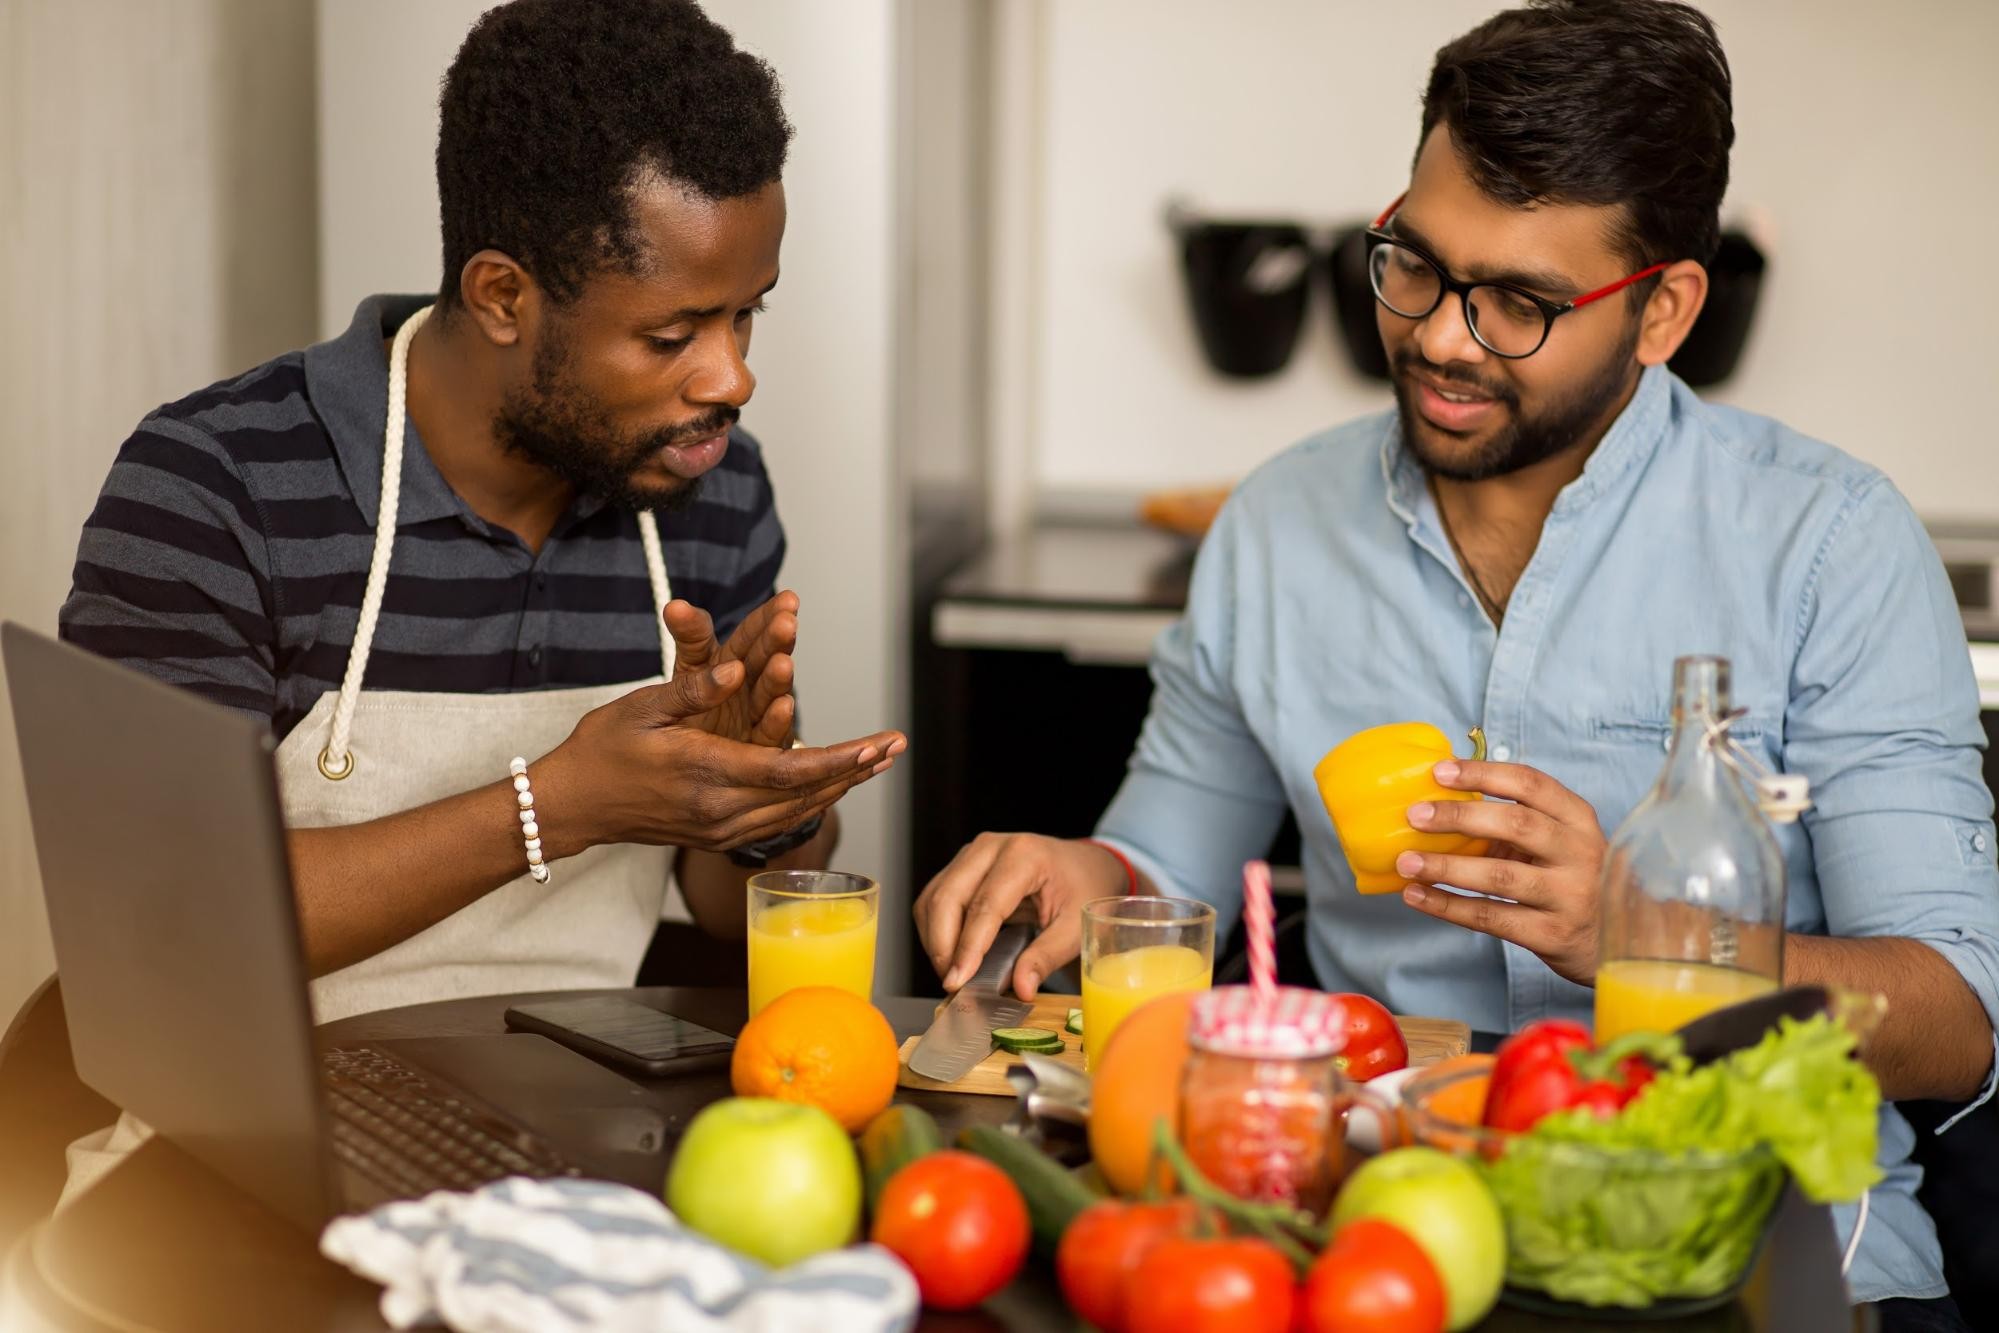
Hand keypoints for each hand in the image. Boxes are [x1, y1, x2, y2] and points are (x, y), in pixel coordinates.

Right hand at [537, 660, 904, 854]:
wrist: (573, 806)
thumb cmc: (602, 750)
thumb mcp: (642, 708)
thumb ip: (693, 689)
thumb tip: (734, 669)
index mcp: (705, 773)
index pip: (789, 770)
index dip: (840, 758)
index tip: (877, 744)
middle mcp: (719, 810)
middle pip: (805, 793)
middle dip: (856, 769)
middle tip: (897, 746)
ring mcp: (720, 829)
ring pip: (797, 811)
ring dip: (842, 785)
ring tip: (880, 762)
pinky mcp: (718, 835)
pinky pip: (779, 820)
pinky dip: (812, 799)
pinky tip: (835, 783)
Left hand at [662, 592, 797, 746]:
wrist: (686, 761)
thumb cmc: (691, 708)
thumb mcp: (689, 666)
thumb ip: (689, 637)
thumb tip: (676, 605)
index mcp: (731, 661)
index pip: (752, 633)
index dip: (768, 616)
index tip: (788, 599)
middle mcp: (749, 686)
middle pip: (763, 660)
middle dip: (776, 642)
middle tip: (786, 624)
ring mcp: (756, 717)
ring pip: (768, 694)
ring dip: (777, 679)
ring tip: (782, 664)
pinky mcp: (758, 749)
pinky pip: (767, 734)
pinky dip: (776, 721)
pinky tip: (782, 706)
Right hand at [914, 834, 1126, 997]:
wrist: (1084, 864)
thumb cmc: (1084, 889)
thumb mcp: (1076, 926)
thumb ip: (1047, 957)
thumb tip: (1021, 989)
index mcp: (1024, 856)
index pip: (985, 905)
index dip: (968, 946)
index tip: (959, 980)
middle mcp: (991, 847)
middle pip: (947, 898)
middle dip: (943, 947)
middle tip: (953, 984)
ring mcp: (972, 854)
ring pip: (933, 899)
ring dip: (935, 941)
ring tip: (954, 973)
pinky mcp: (962, 866)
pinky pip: (934, 898)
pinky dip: (935, 930)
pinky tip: (952, 954)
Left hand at [1392, 758, 1605, 984]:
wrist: (1619, 942)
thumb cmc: (1570, 881)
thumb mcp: (1558, 843)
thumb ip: (1516, 822)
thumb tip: (1439, 800)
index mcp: (1578, 820)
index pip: (1531, 784)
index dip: (1483, 773)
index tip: (1439, 771)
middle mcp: (1580, 853)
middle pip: (1516, 825)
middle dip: (1460, 817)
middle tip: (1414, 815)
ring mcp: (1570, 896)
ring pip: (1500, 876)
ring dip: (1446, 866)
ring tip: (1406, 862)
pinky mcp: (1553, 934)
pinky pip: (1492, 917)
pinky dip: (1448, 907)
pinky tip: (1418, 896)